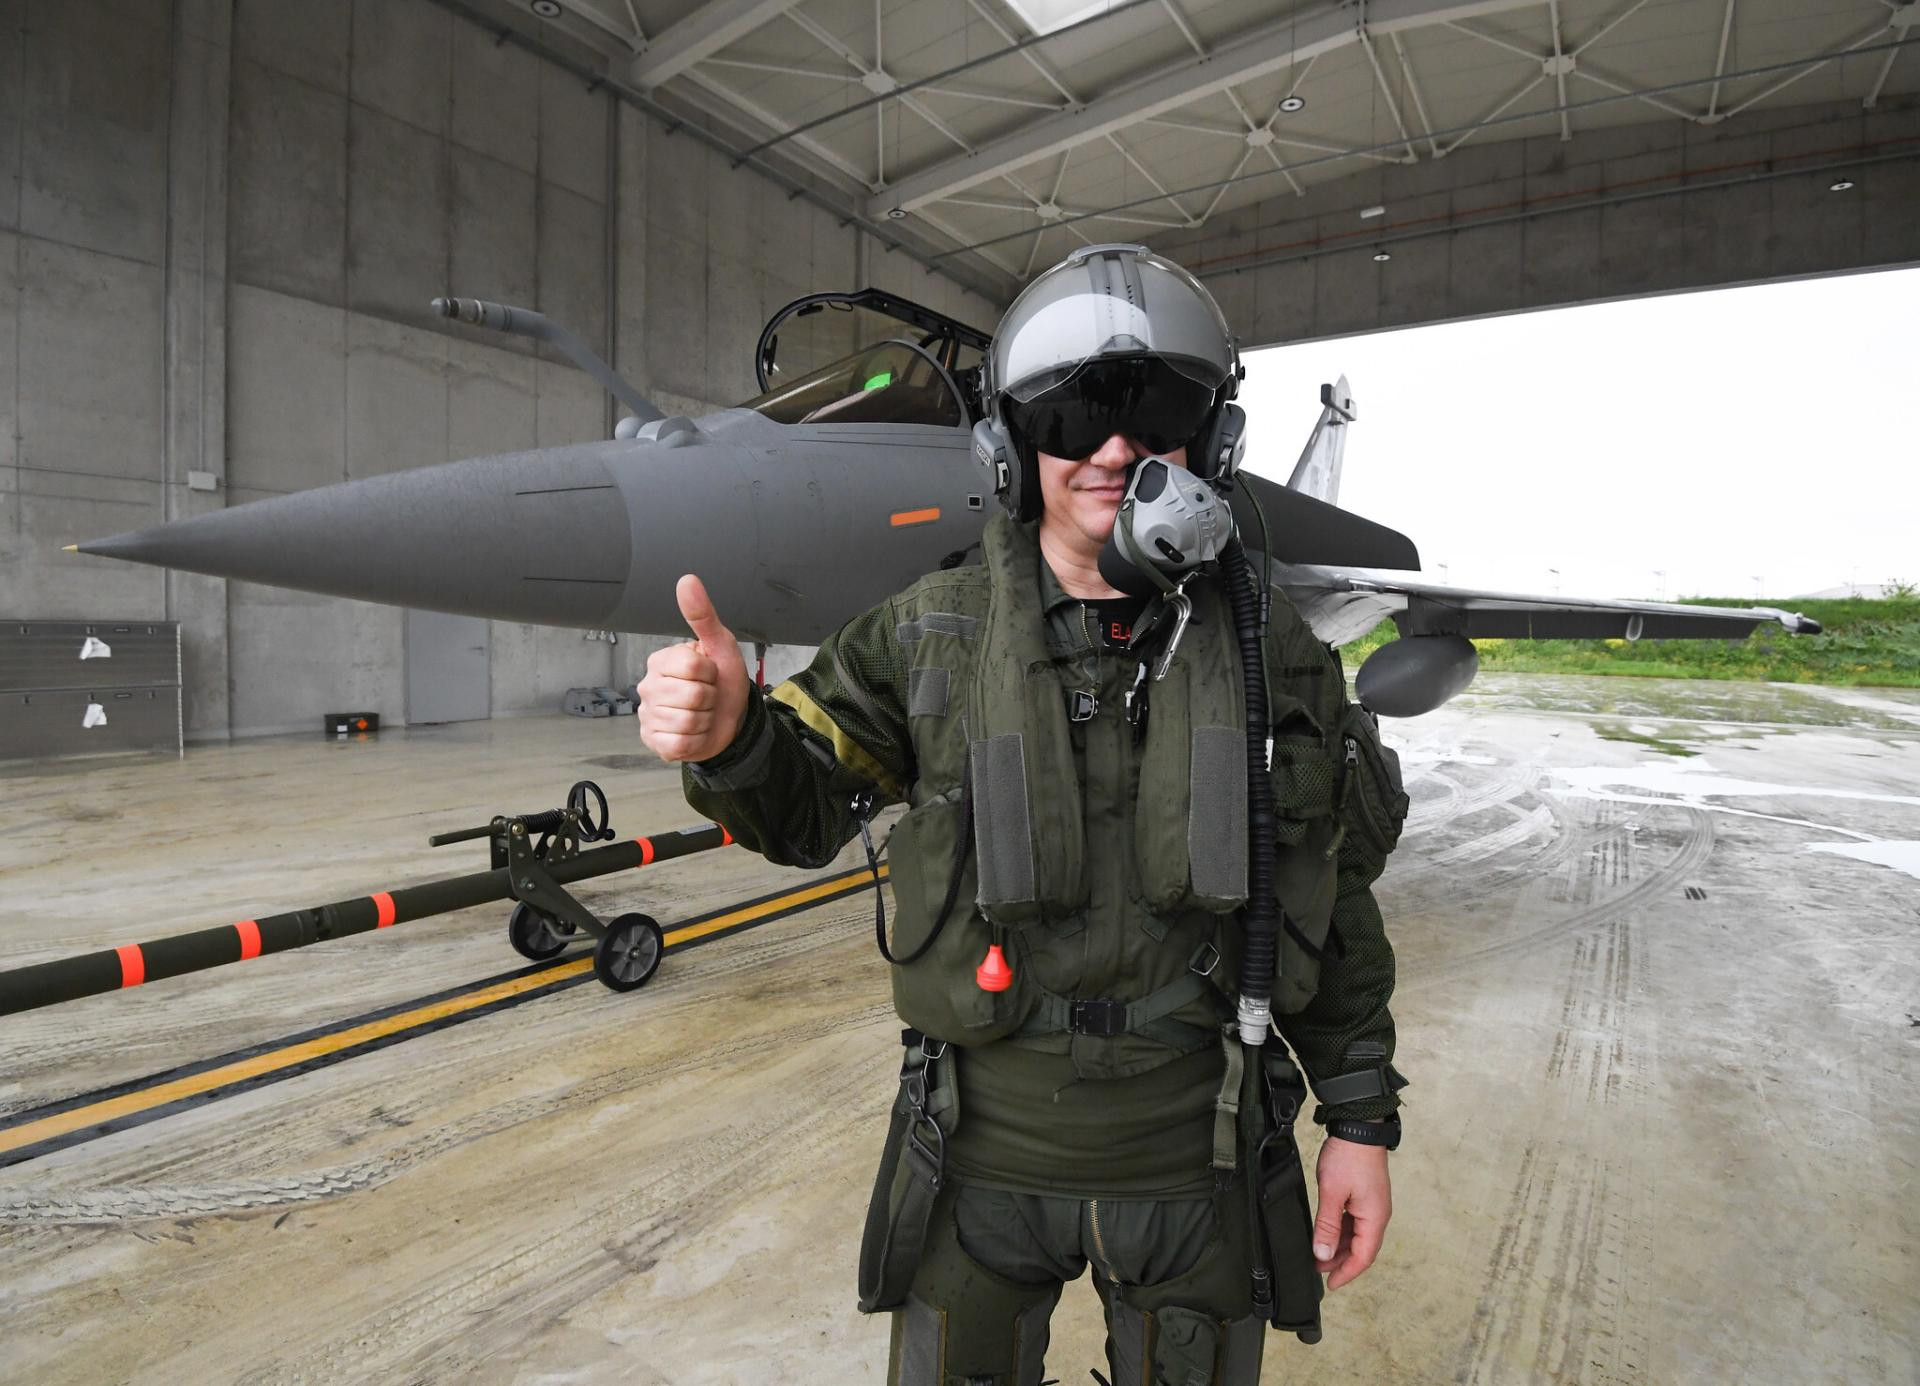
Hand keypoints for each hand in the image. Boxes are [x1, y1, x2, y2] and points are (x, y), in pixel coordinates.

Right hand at [637, 574, 750, 762]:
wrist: (731, 718)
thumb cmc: (723, 680)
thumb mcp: (719, 645)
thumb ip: (703, 615)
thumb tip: (687, 580)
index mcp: (661, 661)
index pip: (693, 667)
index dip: (712, 673)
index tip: (710, 674)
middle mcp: (648, 686)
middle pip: (693, 696)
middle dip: (711, 699)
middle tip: (708, 697)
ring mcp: (648, 715)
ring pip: (687, 721)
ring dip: (705, 721)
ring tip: (702, 714)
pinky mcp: (653, 740)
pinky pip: (678, 744)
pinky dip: (695, 740)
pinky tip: (694, 732)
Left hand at [1311, 1133, 1391, 1290]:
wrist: (1358, 1127)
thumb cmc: (1349, 1157)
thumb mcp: (1332, 1193)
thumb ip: (1327, 1226)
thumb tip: (1323, 1255)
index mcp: (1375, 1219)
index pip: (1363, 1257)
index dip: (1346, 1273)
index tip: (1330, 1284)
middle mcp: (1378, 1215)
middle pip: (1361, 1249)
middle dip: (1340, 1262)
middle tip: (1317, 1270)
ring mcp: (1372, 1205)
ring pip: (1356, 1235)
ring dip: (1339, 1246)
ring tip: (1318, 1253)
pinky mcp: (1365, 1196)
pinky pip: (1354, 1221)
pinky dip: (1340, 1231)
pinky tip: (1326, 1232)